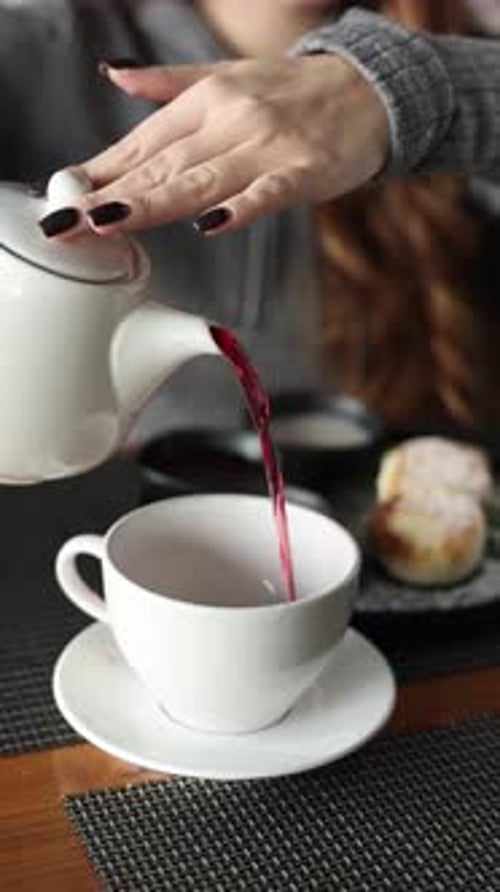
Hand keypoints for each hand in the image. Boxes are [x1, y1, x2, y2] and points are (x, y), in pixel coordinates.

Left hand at [70, 54, 388, 234]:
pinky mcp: (303, 171)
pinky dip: (240, 208)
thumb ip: (170, 85)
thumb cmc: (294, 93)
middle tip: (72, 220)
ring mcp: (268, 146)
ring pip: (202, 179)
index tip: (69, 195)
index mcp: (208, 100)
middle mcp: (232, 118)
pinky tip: (211, 224)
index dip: (104, 169)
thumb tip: (116, 75)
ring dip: (155, 202)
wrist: (369, 91)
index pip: (145, 140)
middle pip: (164, 163)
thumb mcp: (226, 78)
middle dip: (114, 193)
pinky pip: (267, 193)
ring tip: (112, 220)